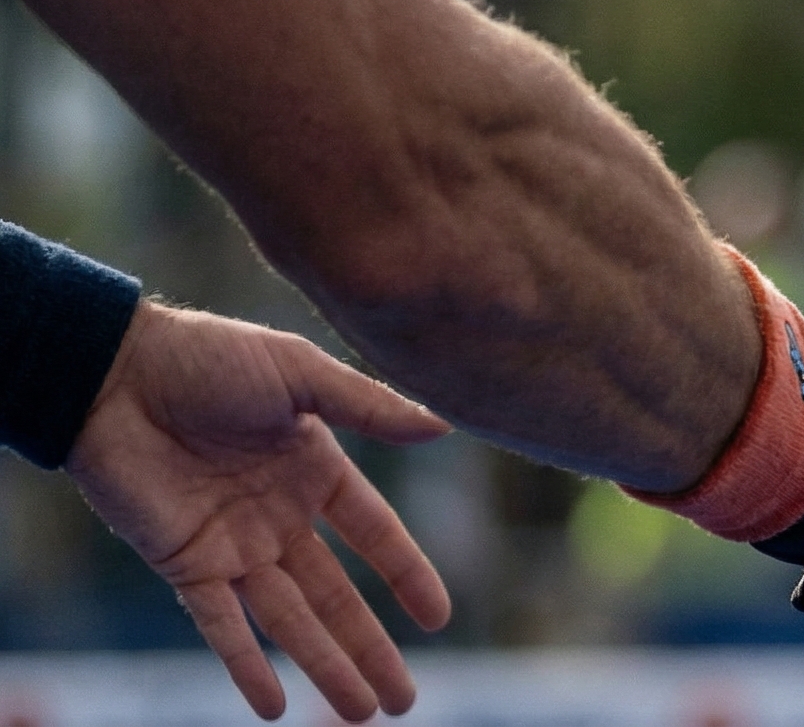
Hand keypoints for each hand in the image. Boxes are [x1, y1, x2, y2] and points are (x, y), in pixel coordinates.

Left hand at [64, 303, 453, 720]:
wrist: (115, 373)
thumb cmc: (208, 359)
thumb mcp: (300, 373)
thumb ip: (368, 408)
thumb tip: (442, 427)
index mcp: (315, 470)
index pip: (375, 535)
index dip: (407, 576)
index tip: (439, 618)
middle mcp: (281, 517)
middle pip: (337, 597)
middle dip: (370, 648)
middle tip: (404, 699)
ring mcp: (234, 546)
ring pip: (290, 621)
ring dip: (325, 667)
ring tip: (363, 713)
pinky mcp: (184, 564)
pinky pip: (222, 625)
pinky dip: (247, 665)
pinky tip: (274, 705)